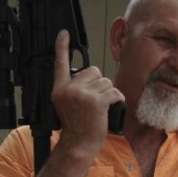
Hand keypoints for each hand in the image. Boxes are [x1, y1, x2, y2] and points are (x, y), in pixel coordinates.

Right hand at [51, 30, 124, 154]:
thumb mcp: (66, 104)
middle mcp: (70, 89)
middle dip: (99, 83)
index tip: (63, 33)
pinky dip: (117, 100)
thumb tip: (90, 76)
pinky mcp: (97, 101)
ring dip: (108, 93)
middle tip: (94, 100)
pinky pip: (114, 92)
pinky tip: (111, 108)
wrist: (79, 143)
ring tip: (100, 107)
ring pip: (106, 82)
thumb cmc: (77, 125)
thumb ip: (73, 88)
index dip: (62, 46)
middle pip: (93, 71)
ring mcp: (83, 95)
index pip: (60, 63)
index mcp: (60, 88)